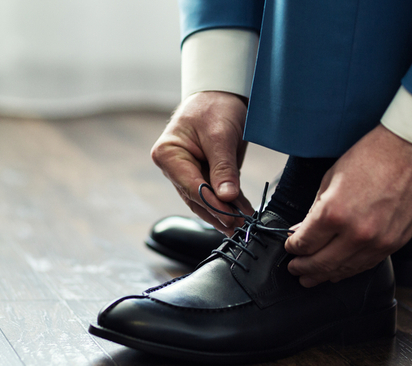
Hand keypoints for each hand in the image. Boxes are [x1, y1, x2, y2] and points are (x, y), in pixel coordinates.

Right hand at [151, 91, 254, 234]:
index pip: (191, 186)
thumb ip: (223, 167)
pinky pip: (214, 193)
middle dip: (219, 212)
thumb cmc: (215, 106)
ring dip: (224, 213)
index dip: (212, 204)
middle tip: (240, 226)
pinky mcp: (203, 174)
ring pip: (204, 200)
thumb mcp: (221, 135)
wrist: (222, 93)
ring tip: (243, 224)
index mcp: (168, 154)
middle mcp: (173, 166)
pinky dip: (228, 203)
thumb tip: (227, 197)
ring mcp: (187, 172)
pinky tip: (242, 213)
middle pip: (196, 197)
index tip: (231, 216)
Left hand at [284, 124, 411, 286]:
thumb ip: (315, 209)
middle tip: (295, 270)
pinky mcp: (395, 244)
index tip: (290, 246)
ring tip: (312, 278)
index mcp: (333, 213)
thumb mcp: (331, 178)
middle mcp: (355, 233)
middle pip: (321, 263)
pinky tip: (339, 272)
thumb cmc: (373, 156)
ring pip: (344, 270)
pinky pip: (367, 265)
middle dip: (303, 268)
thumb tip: (303, 230)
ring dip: (325, 275)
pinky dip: (350, 271)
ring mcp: (377, 242)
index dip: (293, 247)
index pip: (304, 243)